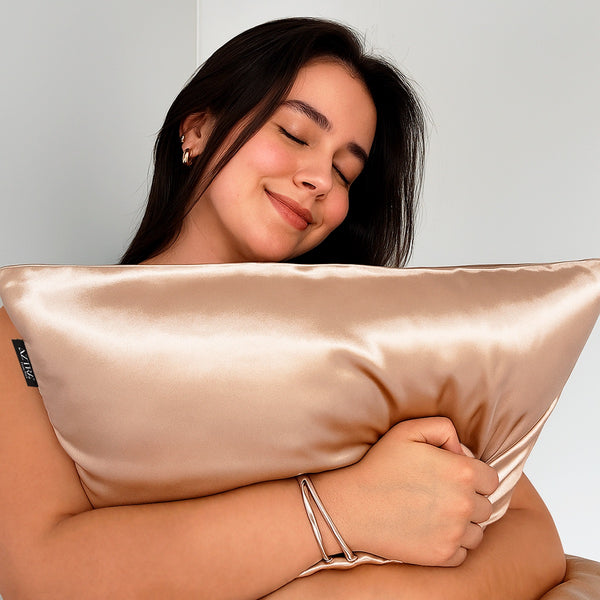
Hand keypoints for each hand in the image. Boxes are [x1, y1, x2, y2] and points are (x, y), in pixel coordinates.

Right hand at [312, 417, 498, 566]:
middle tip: (439, 494)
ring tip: (436, 513)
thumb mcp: (407, 431)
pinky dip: (452, 544)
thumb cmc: (379, 466)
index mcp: (462, 471)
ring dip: (464, 523)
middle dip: (468, 499)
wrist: (353, 506)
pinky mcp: (443, 556)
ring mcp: (454, 532)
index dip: (474, 476)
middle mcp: (464, 503)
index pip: (491, 478)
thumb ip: (442, 428)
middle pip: (486, 505)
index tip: (453, 477)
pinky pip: (464, 552)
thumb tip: (463, 450)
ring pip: (478, 530)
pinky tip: (431, 530)